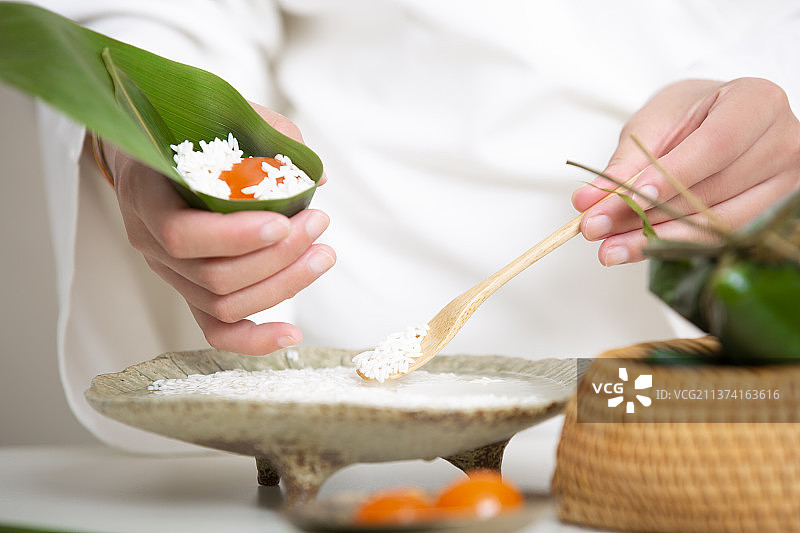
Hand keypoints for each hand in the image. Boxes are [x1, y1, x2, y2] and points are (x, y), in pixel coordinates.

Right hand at [102, 103, 334, 354]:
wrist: (151, 152)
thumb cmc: (188, 132)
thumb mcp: (219, 117)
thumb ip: (267, 139)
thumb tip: (314, 179)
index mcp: (147, 196)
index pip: (181, 235)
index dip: (235, 237)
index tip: (281, 221)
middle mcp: (150, 243)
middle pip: (214, 276)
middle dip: (278, 256)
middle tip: (318, 223)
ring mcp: (170, 273)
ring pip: (223, 304)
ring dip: (283, 284)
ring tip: (323, 253)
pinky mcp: (190, 291)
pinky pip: (217, 330)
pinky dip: (255, 340)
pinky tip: (292, 336)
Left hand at [572, 78, 799, 264]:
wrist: (717, 120)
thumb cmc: (689, 115)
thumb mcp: (652, 126)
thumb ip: (625, 164)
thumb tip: (587, 201)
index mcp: (757, 102)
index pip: (716, 145)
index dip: (671, 176)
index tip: (625, 199)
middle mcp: (783, 143)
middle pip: (712, 191)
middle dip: (646, 215)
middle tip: (594, 228)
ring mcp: (785, 185)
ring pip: (716, 225)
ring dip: (655, 240)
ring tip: (607, 248)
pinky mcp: (772, 217)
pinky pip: (718, 240)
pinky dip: (671, 247)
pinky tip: (633, 251)